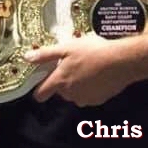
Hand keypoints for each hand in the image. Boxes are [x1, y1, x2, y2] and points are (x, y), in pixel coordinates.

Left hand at [24, 34, 140, 106]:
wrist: (121, 61)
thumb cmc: (92, 51)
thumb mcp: (66, 48)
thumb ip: (45, 55)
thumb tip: (26, 58)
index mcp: (60, 81)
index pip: (41, 94)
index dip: (39, 87)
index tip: (43, 79)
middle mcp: (70, 94)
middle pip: (59, 91)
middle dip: (63, 79)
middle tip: (71, 63)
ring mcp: (85, 99)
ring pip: (74, 93)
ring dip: (77, 83)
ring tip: (86, 66)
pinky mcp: (98, 100)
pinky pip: (88, 94)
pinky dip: (90, 86)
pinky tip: (97, 73)